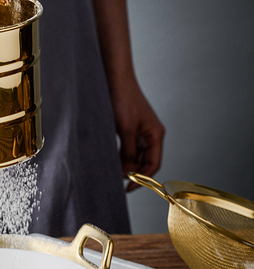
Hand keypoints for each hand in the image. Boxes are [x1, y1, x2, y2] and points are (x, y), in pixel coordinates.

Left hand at [109, 77, 164, 191]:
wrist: (114, 79)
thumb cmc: (123, 100)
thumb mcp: (125, 129)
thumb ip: (128, 152)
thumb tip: (129, 172)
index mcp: (155, 135)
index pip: (153, 164)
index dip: (143, 179)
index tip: (129, 188)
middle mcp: (150, 134)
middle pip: (145, 161)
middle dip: (134, 172)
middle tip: (118, 180)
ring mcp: (140, 131)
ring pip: (136, 156)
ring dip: (127, 165)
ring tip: (114, 171)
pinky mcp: (129, 128)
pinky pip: (128, 148)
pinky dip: (122, 156)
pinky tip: (113, 160)